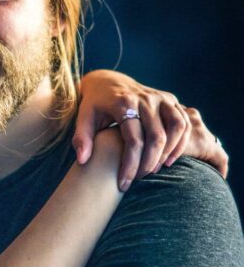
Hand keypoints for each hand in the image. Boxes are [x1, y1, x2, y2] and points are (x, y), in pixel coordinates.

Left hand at [74, 70, 225, 188]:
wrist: (108, 82)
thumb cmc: (95, 105)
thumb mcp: (83, 118)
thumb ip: (81, 138)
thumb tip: (83, 160)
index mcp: (123, 103)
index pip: (133, 140)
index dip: (130, 165)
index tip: (123, 184)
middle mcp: (145, 98)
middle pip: (156, 136)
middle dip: (149, 163)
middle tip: (139, 179)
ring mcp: (160, 97)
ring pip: (176, 127)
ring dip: (168, 153)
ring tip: (154, 170)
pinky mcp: (170, 99)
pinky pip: (184, 122)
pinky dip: (181, 143)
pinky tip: (169, 160)